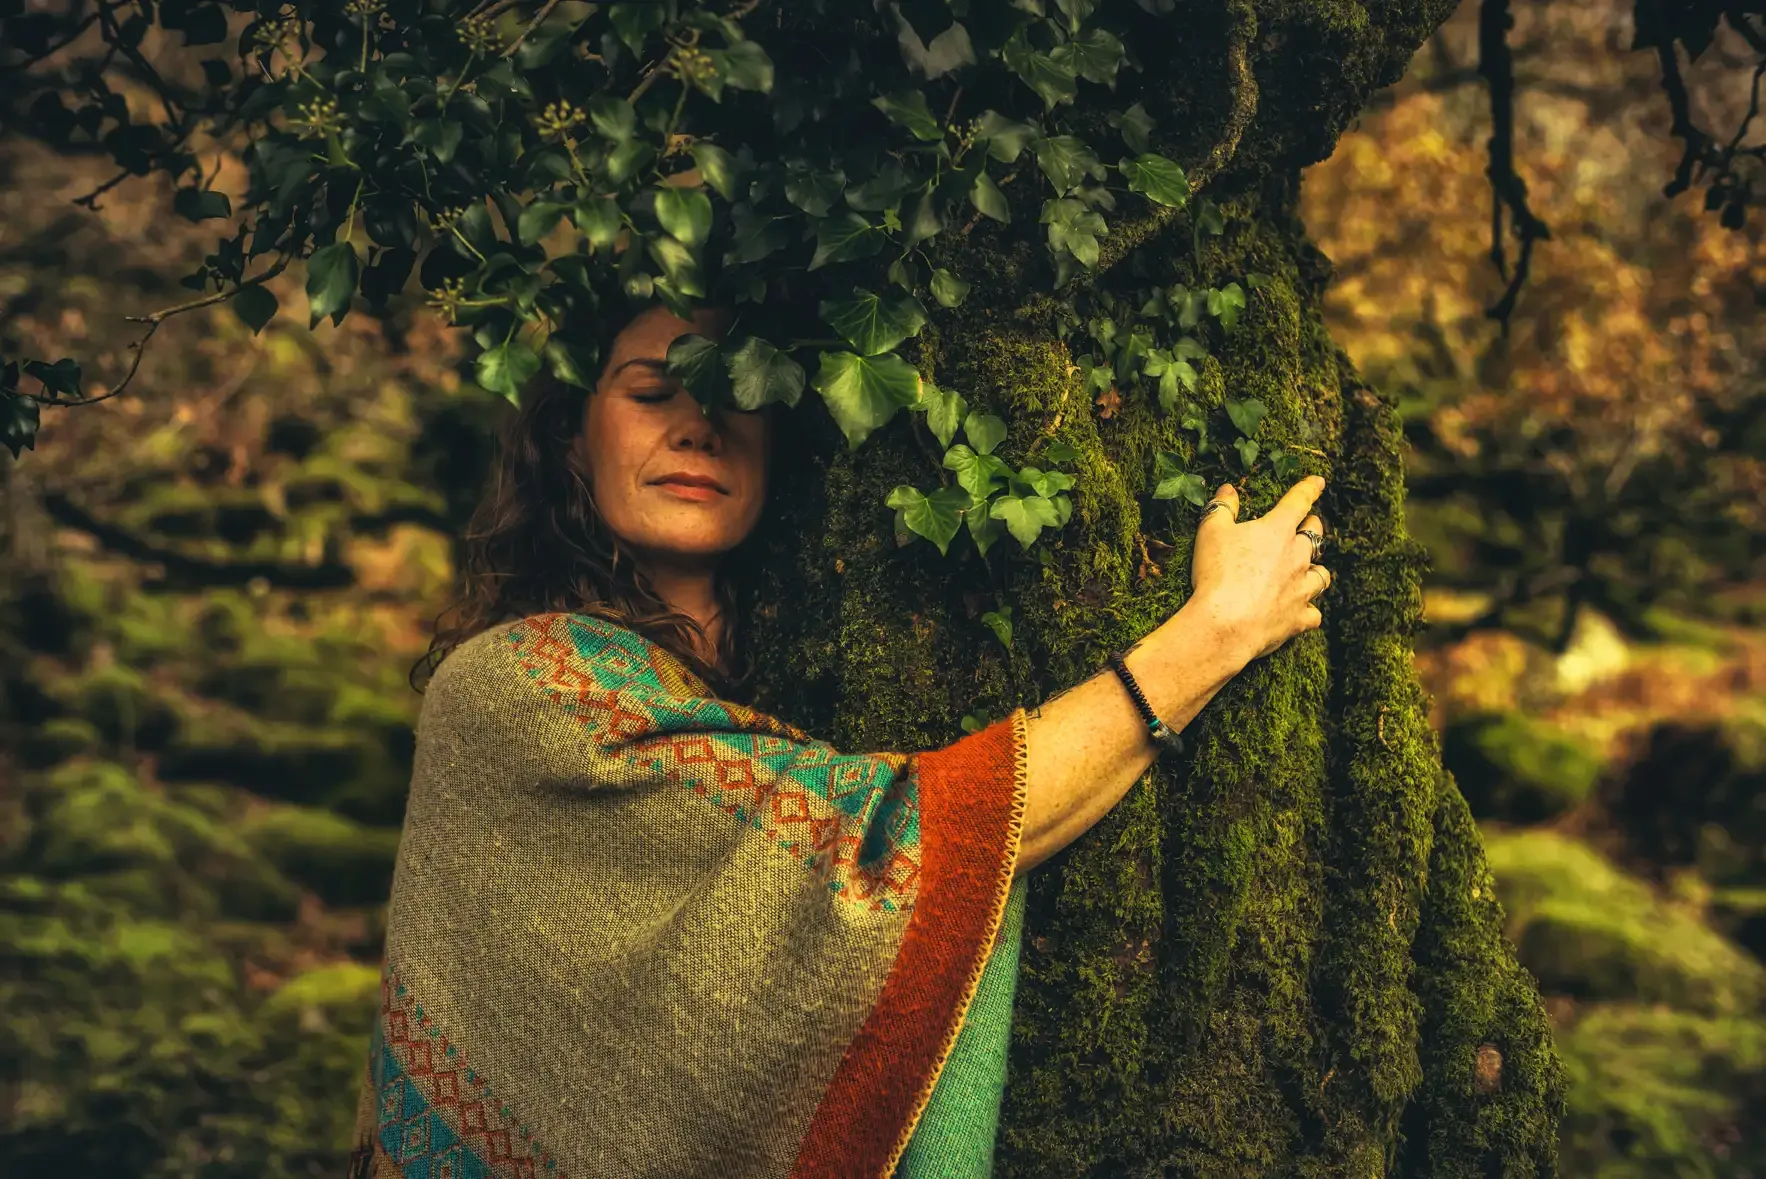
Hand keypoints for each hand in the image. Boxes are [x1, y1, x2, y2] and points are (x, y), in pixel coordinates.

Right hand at [1185, 476, 1330, 665]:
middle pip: (1315, 536)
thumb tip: (1228, 489)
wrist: (1226, 624)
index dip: (1308, 489)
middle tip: (1307, 526)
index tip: (1317, 482)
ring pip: (1321, 575)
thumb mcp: (1211, 532)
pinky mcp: (1299, 618)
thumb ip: (1221, 508)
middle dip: (1312, 527)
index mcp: (1277, 531)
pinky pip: (1314, 613)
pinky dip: (1308, 610)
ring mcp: (1301, 589)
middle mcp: (1297, 557)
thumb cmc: (1217, 573)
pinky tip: (1302, 610)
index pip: (1298, 501)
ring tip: (1309, 570)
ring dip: (1316, 570)